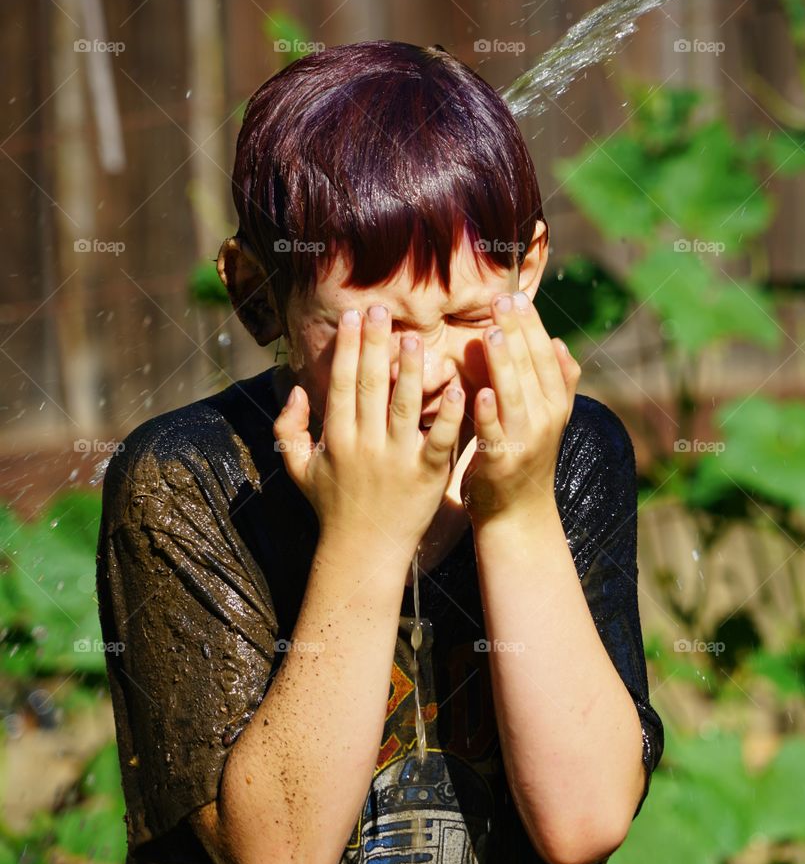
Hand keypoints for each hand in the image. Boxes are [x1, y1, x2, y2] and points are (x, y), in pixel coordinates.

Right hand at [273, 304, 463, 566]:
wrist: (362, 554)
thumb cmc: (331, 508)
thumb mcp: (298, 469)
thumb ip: (288, 429)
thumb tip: (296, 390)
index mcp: (336, 439)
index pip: (340, 384)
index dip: (346, 348)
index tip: (353, 316)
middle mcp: (364, 445)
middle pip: (369, 386)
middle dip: (374, 345)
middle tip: (381, 309)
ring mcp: (396, 460)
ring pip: (404, 406)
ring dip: (410, 371)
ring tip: (416, 338)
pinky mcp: (426, 475)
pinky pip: (438, 439)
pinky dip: (448, 415)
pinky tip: (457, 389)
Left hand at [460, 290, 579, 524]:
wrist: (517, 514)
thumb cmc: (526, 458)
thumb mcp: (547, 419)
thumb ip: (556, 382)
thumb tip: (560, 343)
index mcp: (556, 403)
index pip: (545, 355)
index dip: (531, 325)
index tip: (516, 296)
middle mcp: (546, 419)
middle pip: (531, 368)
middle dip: (516, 333)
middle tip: (500, 300)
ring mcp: (526, 441)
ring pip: (515, 395)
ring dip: (504, 363)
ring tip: (491, 332)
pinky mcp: (502, 463)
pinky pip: (496, 434)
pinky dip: (490, 413)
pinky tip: (481, 391)